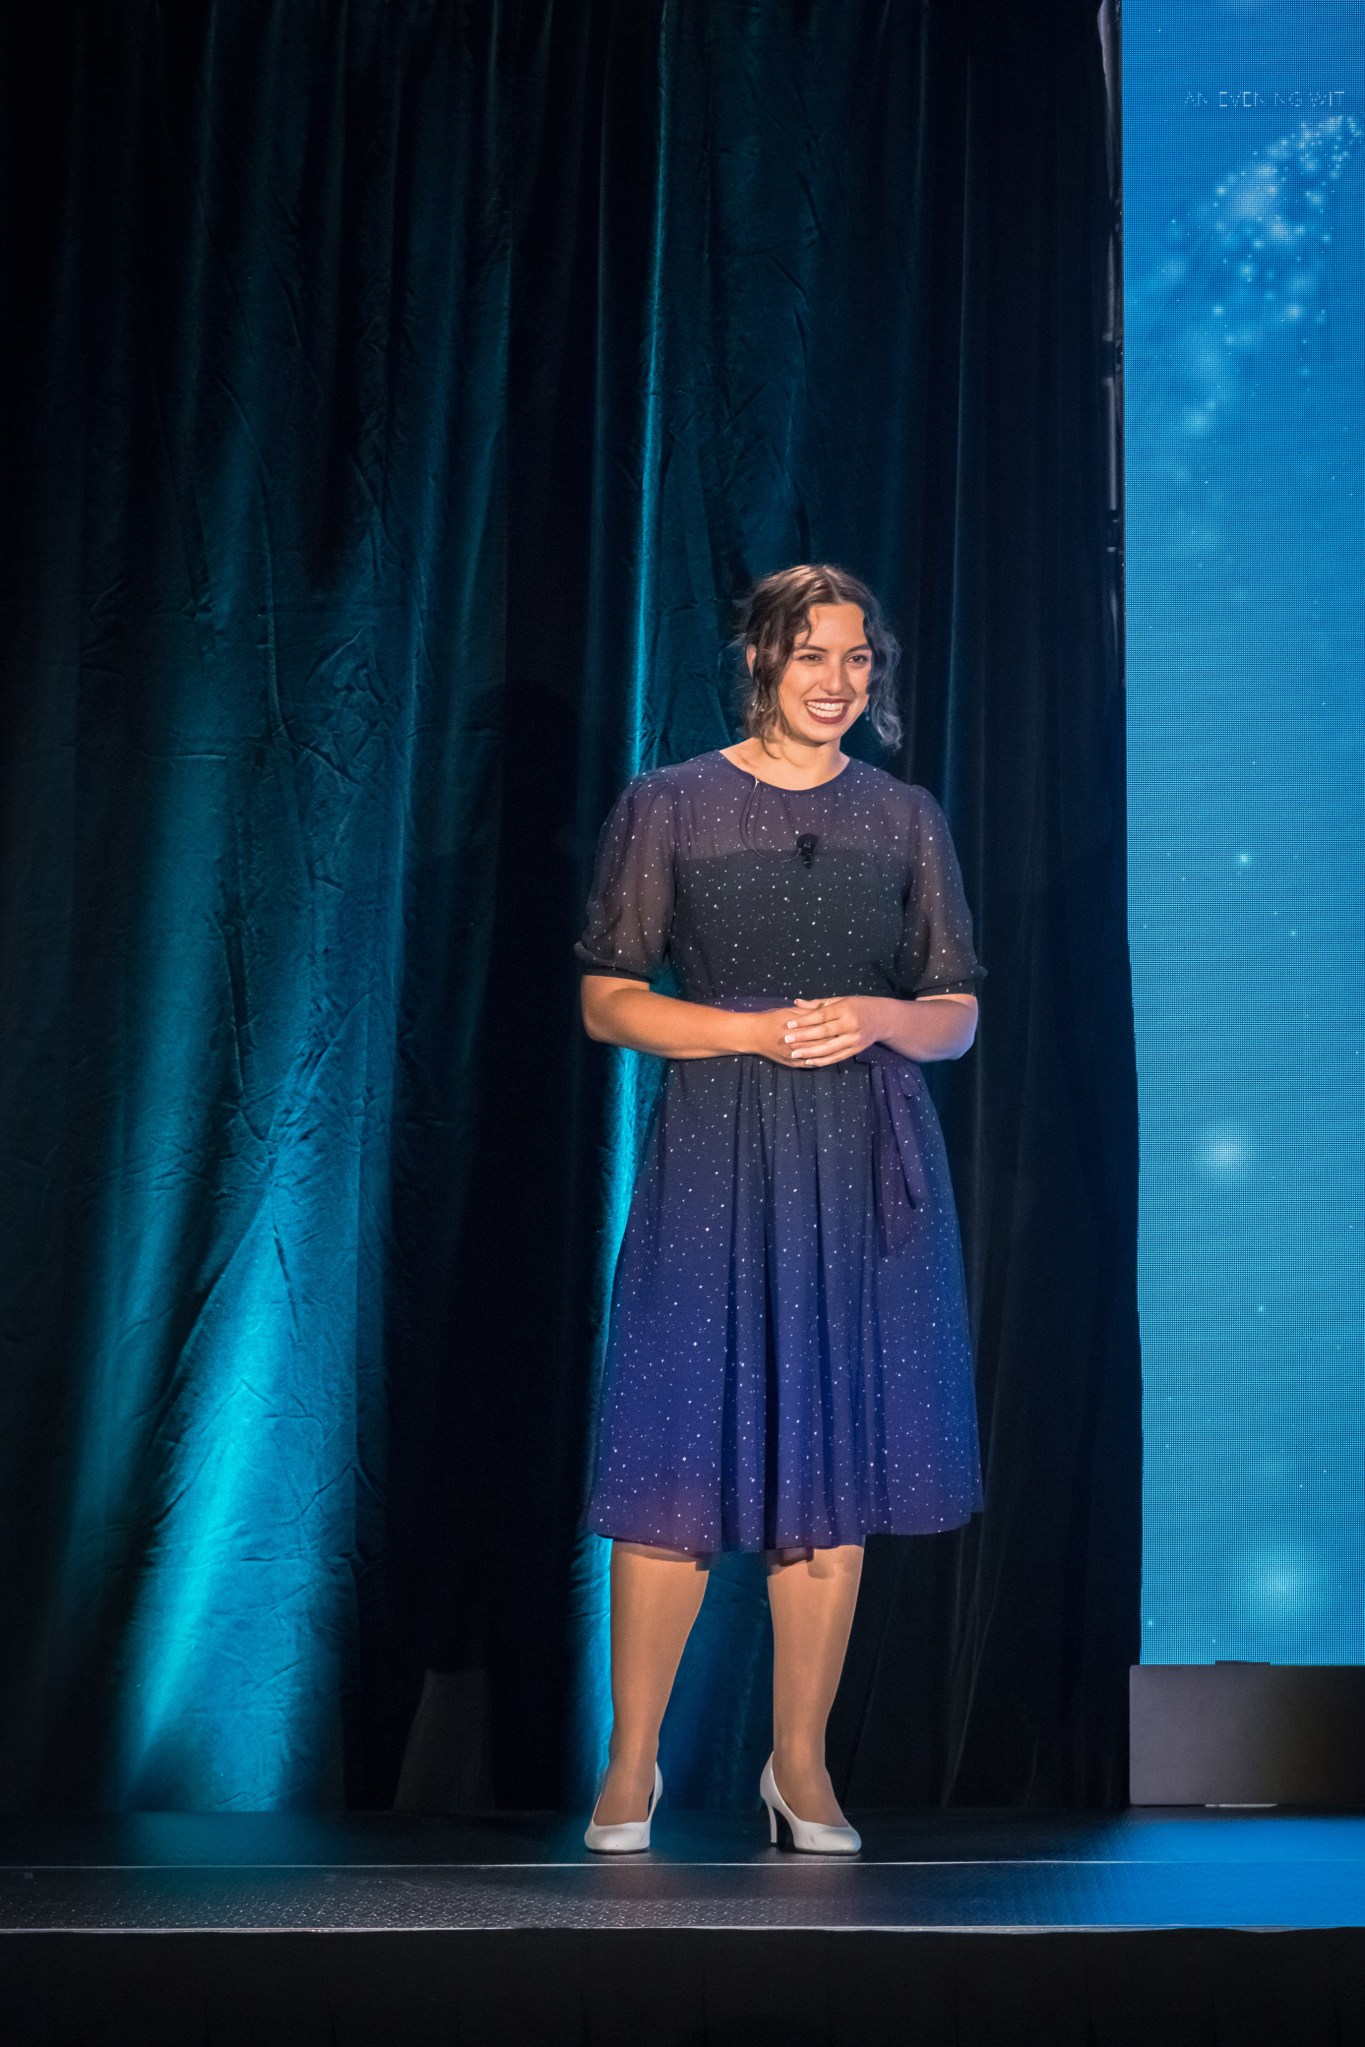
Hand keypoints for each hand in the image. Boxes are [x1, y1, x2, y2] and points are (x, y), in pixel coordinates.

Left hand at [762, 995, 880, 1067]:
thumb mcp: (840, 1000)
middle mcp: (850, 1024)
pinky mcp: (856, 1049)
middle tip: (787, 1040)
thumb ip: (817, 1004)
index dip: (804, 1021)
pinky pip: (837, 1057)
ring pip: (829, 1048)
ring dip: (810, 1052)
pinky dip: (822, 1060)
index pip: (821, 1016)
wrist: (883, 1018)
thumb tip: (796, 1002)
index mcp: (845, 1009)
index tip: (789, 1024)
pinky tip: (809, 1061)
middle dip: (803, 1037)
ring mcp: (854, 1038)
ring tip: (794, 1054)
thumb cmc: (857, 1006)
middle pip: (823, 1032)